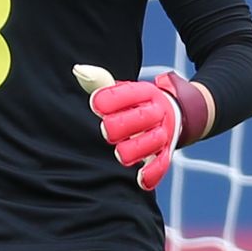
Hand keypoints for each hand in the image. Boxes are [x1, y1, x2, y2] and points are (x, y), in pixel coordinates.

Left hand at [73, 65, 210, 191]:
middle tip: (106, 130)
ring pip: (152, 142)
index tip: (96, 104)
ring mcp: (162, 133)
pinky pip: (162, 164)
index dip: (112, 99)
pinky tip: (140, 179)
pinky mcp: (165, 153)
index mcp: (144, 93)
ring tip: (121, 154)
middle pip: (142, 117)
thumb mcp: (122, 90)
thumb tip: (79, 71)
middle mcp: (156, 112)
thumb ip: (99, 82)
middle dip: (122, 124)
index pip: (129, 93)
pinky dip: (153, 173)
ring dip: (136, 149)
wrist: (172, 115)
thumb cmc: (135, 105)